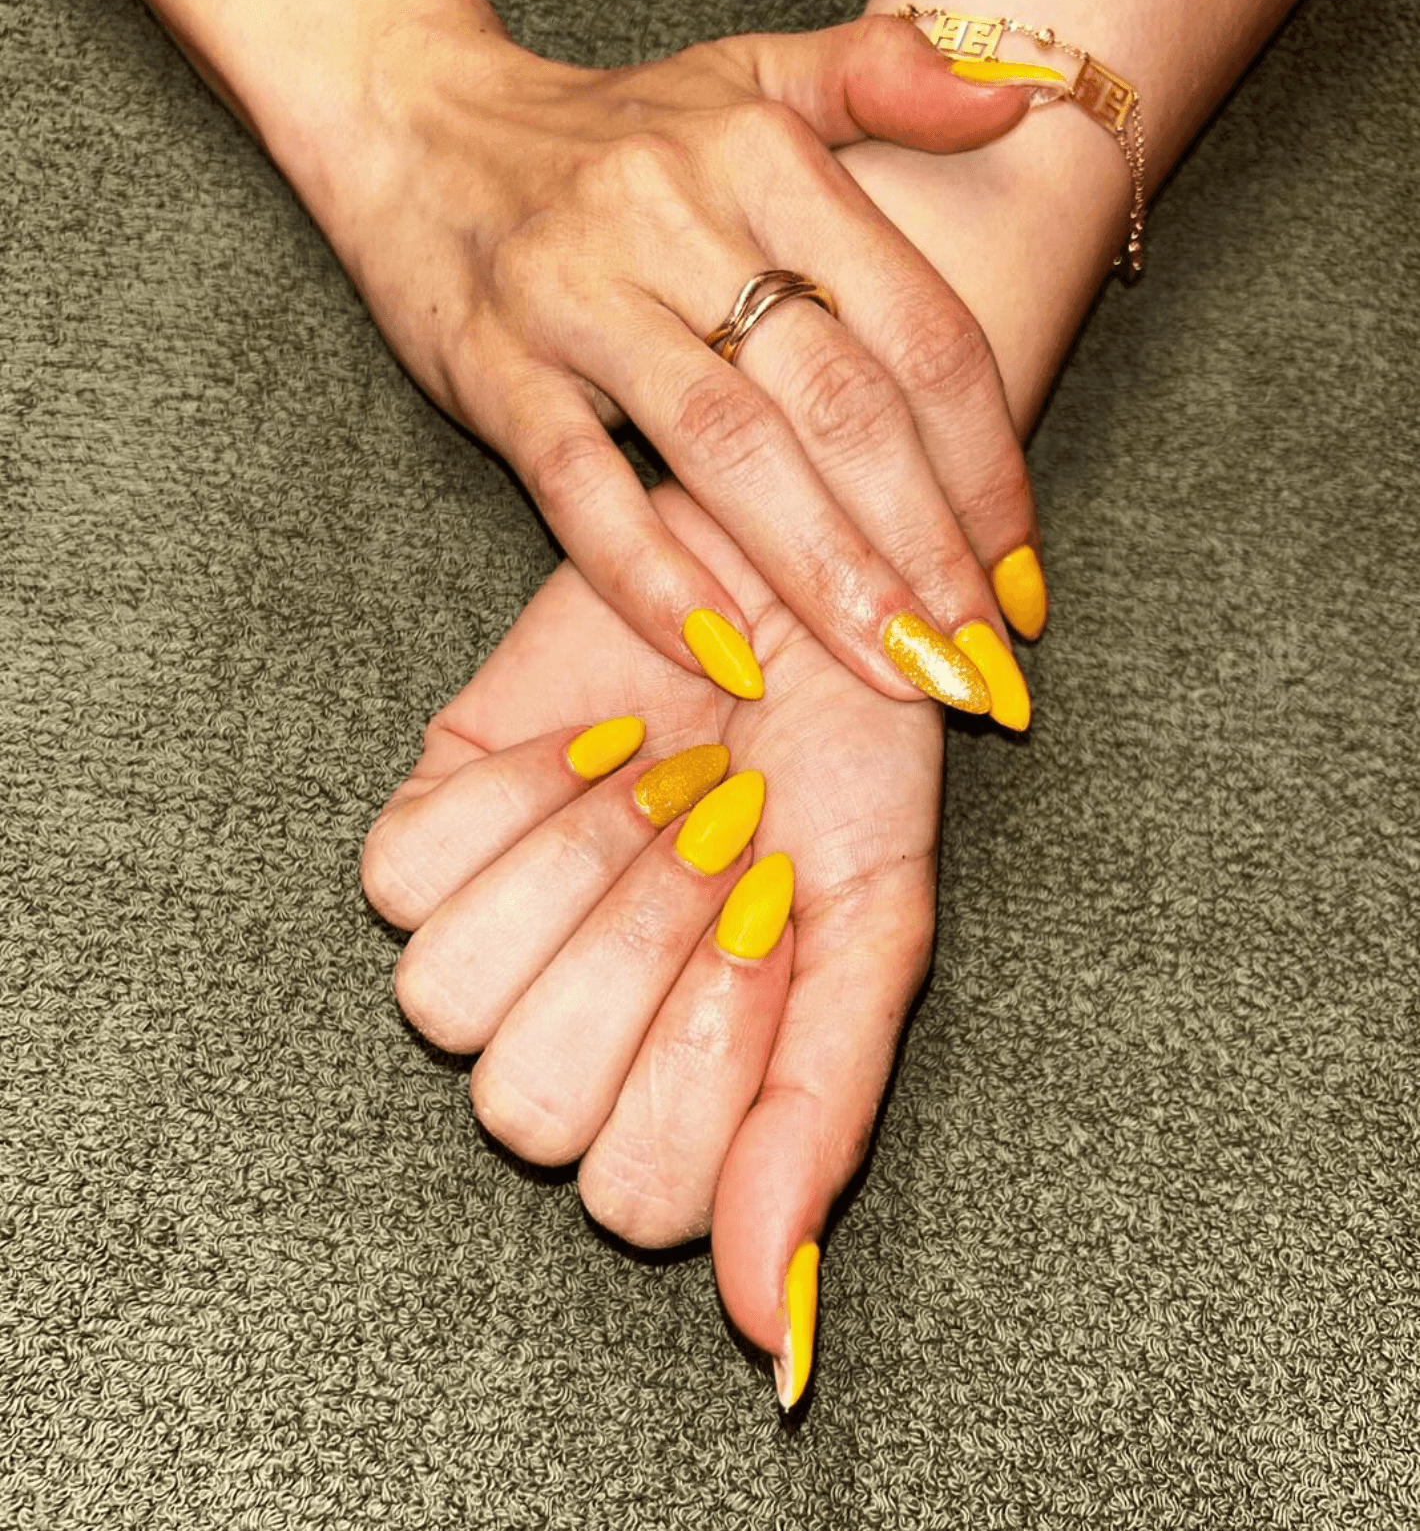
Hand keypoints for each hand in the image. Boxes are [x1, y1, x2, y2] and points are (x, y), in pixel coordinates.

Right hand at [166, 0, 1046, 718]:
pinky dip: (651, 576)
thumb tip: (1018, 94)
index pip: (918, 332)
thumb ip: (881, 81)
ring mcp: (577, 293)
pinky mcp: (492, 366)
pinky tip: (723, 654)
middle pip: (841, 405)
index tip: (1023, 586)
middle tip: (978, 671)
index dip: (987, 470)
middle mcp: (677, 215)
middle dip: (926, 553)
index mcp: (766, 155)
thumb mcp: (748, 77)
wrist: (413, 127)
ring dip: (822, 579)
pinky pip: (579, 484)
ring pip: (727, 450)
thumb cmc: (607, 136)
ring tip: (892, 674)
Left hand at [362, 477, 943, 1404]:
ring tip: (669, 780)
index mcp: (684, 1094)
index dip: (707, 1064)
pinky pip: (404, 875)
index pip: (635, 1201)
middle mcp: (568, 1040)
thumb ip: (817, 1125)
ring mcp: (485, 942)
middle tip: (726, 834)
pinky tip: (598, 741)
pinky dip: (520, 791)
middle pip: (524, 1114)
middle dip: (643, 954)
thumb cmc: (850, 761)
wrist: (792, 592)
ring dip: (584, 869)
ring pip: (444, 1003)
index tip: (777, 920)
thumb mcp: (874, 935)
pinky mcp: (425, 834)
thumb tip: (775, 1340)